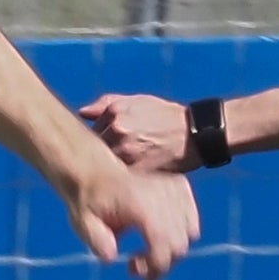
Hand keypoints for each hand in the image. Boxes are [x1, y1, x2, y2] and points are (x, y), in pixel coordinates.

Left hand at [58, 153, 200, 279]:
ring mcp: (175, 188)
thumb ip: (96, 240)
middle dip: (160, 264)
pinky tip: (157, 236)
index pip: (163, 241)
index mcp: (139, 201)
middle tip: (135, 267)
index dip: (155, 265)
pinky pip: (191, 221)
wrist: (98, 174)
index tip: (132, 270)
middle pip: (179, 243)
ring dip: (170, 251)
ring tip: (145, 253)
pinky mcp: (181, 188)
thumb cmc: (90, 201)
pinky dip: (179, 235)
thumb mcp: (82, 221)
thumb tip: (111, 257)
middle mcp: (162, 192)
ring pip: (189, 234)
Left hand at [78, 93, 192, 175]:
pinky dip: (121, 177)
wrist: (196, 134)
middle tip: (114, 158)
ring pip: (106, 163)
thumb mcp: (138, 101)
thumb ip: (106, 104)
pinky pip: (119, 176)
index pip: (92, 131)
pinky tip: (127, 178)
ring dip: (109, 167)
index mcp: (115, 112)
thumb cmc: (167, 117)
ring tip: (123, 168)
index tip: (106, 146)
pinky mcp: (137, 169)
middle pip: (96, 148)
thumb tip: (82, 112)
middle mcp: (118, 130)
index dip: (98, 140)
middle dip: (102, 154)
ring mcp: (126, 151)